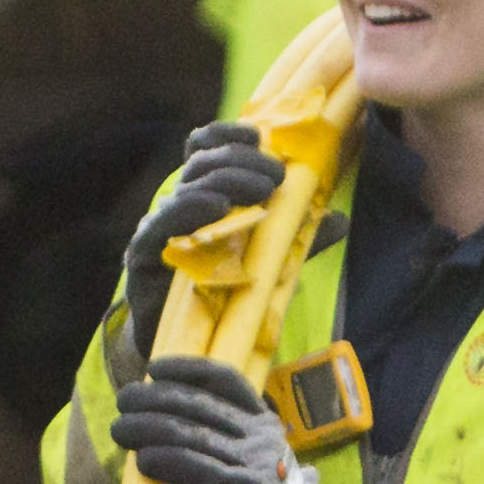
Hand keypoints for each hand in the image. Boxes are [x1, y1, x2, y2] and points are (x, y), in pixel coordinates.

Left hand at [114, 356, 323, 483]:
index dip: (189, 369)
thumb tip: (170, 420)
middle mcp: (263, 436)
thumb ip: (227, 438)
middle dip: (156, 399)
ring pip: (196, 436)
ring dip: (151, 430)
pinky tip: (144, 462)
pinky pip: (204, 472)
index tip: (154, 367)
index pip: (227, 381)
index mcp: (263, 421)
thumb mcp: (256, 459)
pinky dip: (170, 463)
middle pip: (202, 406)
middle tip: (123, 400)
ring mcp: (260, 464)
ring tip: (120, 430)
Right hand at [122, 119, 287, 357]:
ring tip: (261, 190)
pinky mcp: (142, 255)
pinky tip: (217, 208)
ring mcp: (157, 229)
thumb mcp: (265, 260)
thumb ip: (294, 238)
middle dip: (241, 161)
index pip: (204, 149)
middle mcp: (177, 207)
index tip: (259, 135)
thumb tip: (340, 220)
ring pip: (185, 187)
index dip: (227, 135)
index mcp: (201, 197)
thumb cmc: (220, 298)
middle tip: (277, 177)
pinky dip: (189, 209)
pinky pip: (161, 224)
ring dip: (225, 181)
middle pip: (201, 163)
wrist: (183, 349)